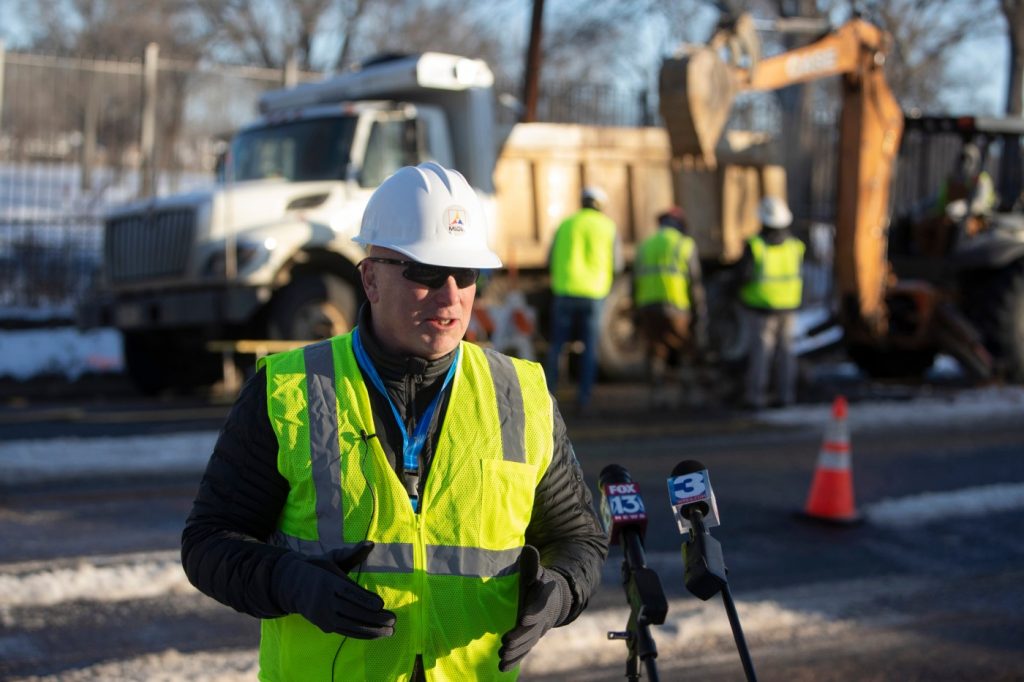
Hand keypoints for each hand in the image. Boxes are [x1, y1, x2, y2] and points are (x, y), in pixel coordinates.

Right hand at [271, 540, 395, 637]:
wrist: (291, 586)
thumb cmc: (318, 569)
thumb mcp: (332, 559)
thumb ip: (353, 554)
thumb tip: (371, 543)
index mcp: (328, 581)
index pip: (349, 593)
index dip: (365, 600)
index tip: (381, 604)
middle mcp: (324, 600)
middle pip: (353, 612)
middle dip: (375, 618)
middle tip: (393, 619)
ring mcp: (324, 616)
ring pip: (351, 625)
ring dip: (372, 630)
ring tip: (390, 631)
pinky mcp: (325, 626)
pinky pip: (347, 632)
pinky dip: (363, 634)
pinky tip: (377, 634)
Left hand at [498, 545, 570, 671]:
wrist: (554, 599)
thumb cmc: (540, 582)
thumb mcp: (537, 572)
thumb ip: (531, 564)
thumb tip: (529, 549)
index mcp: (544, 599)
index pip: (539, 607)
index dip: (533, 612)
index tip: (523, 619)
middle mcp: (542, 618)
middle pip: (532, 630)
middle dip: (520, 637)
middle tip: (506, 643)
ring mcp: (537, 631)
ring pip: (527, 643)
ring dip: (515, 651)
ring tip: (502, 657)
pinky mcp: (530, 639)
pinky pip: (523, 651)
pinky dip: (514, 660)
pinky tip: (501, 668)